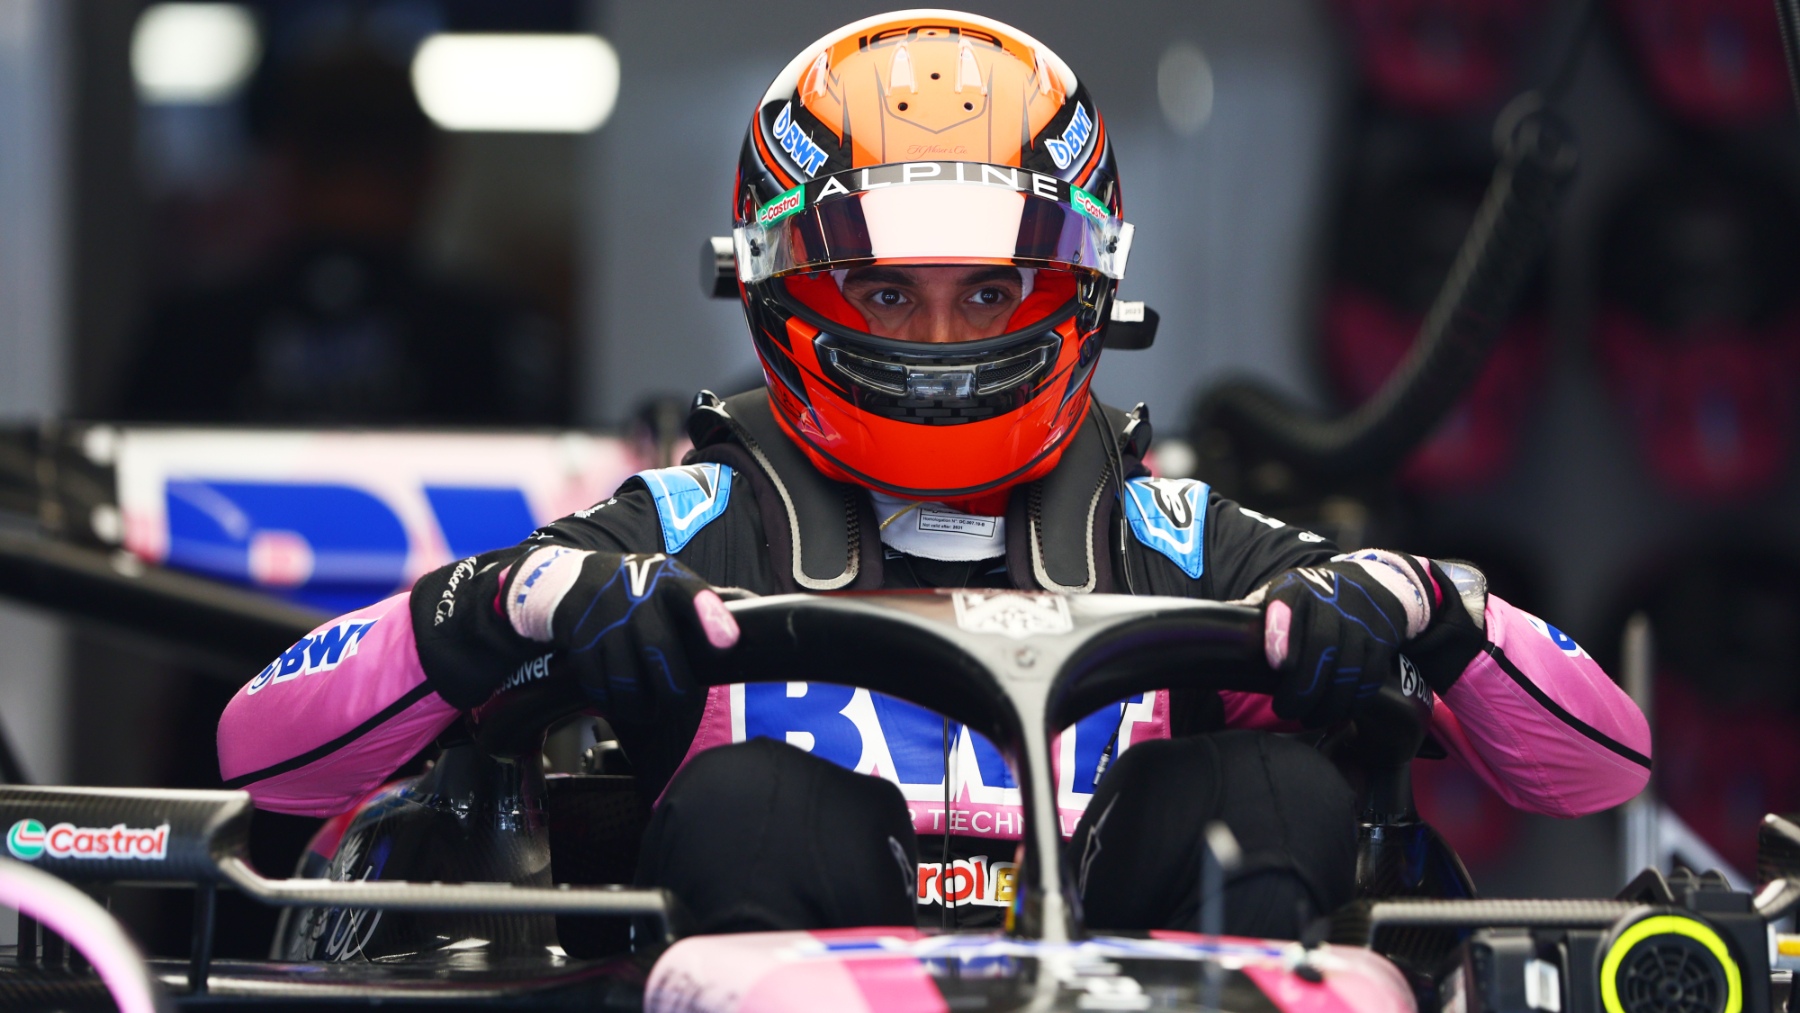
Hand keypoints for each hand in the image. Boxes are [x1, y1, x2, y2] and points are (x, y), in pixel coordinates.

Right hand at [504, 546, 740, 718]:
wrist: (574, 582)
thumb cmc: (642, 588)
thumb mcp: (674, 581)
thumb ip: (711, 601)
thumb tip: (761, 612)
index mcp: (669, 584)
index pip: (692, 595)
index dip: (710, 618)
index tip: (728, 641)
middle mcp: (637, 602)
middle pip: (661, 654)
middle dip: (678, 691)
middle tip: (682, 700)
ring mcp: (606, 625)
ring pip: (629, 683)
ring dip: (645, 706)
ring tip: (653, 706)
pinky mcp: (581, 647)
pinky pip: (601, 690)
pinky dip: (616, 705)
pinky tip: (625, 701)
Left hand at [1250, 551, 1435, 726]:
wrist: (1372, 586)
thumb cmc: (1313, 597)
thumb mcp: (1282, 593)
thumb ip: (1253, 613)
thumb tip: (1212, 630)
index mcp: (1298, 589)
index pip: (1289, 604)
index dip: (1282, 632)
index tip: (1276, 662)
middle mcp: (1333, 602)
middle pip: (1322, 646)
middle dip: (1303, 686)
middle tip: (1285, 708)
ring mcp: (1361, 623)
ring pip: (1348, 669)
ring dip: (1327, 702)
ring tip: (1307, 717)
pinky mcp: (1382, 643)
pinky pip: (1369, 679)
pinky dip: (1352, 702)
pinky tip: (1336, 712)